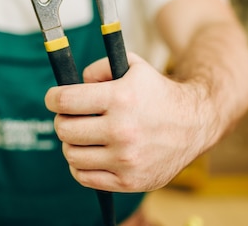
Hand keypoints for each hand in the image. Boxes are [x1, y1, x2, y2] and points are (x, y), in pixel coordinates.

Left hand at [44, 53, 211, 192]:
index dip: (52, 98)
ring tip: (82, 135)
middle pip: (64, 129)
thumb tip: (73, 85)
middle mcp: (122, 130)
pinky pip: (85, 177)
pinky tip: (89, 154)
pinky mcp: (129, 181)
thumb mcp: (133, 66)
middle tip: (70, 117)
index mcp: (121, 99)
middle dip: (62, 120)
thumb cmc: (157, 93)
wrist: (194, 123)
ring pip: (71, 154)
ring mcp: (126, 159)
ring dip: (71, 143)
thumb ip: (99, 68)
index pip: (66, 101)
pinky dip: (80, 166)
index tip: (53, 99)